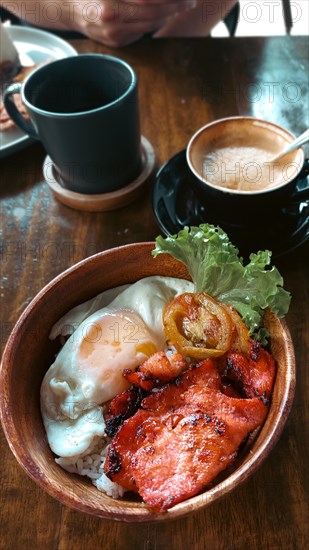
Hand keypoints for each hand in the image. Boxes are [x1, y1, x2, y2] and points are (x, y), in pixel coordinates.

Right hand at [71, 1, 197, 46]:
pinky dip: (156, 22)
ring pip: (150, 24)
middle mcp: (111, 16)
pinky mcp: (116, 43)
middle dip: (175, 5)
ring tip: (181, 6)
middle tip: (190, 0)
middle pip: (152, 12)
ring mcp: (113, 33)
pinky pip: (143, 32)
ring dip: (169, 15)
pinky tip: (164, 15)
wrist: (69, 8)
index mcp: (110, 1)